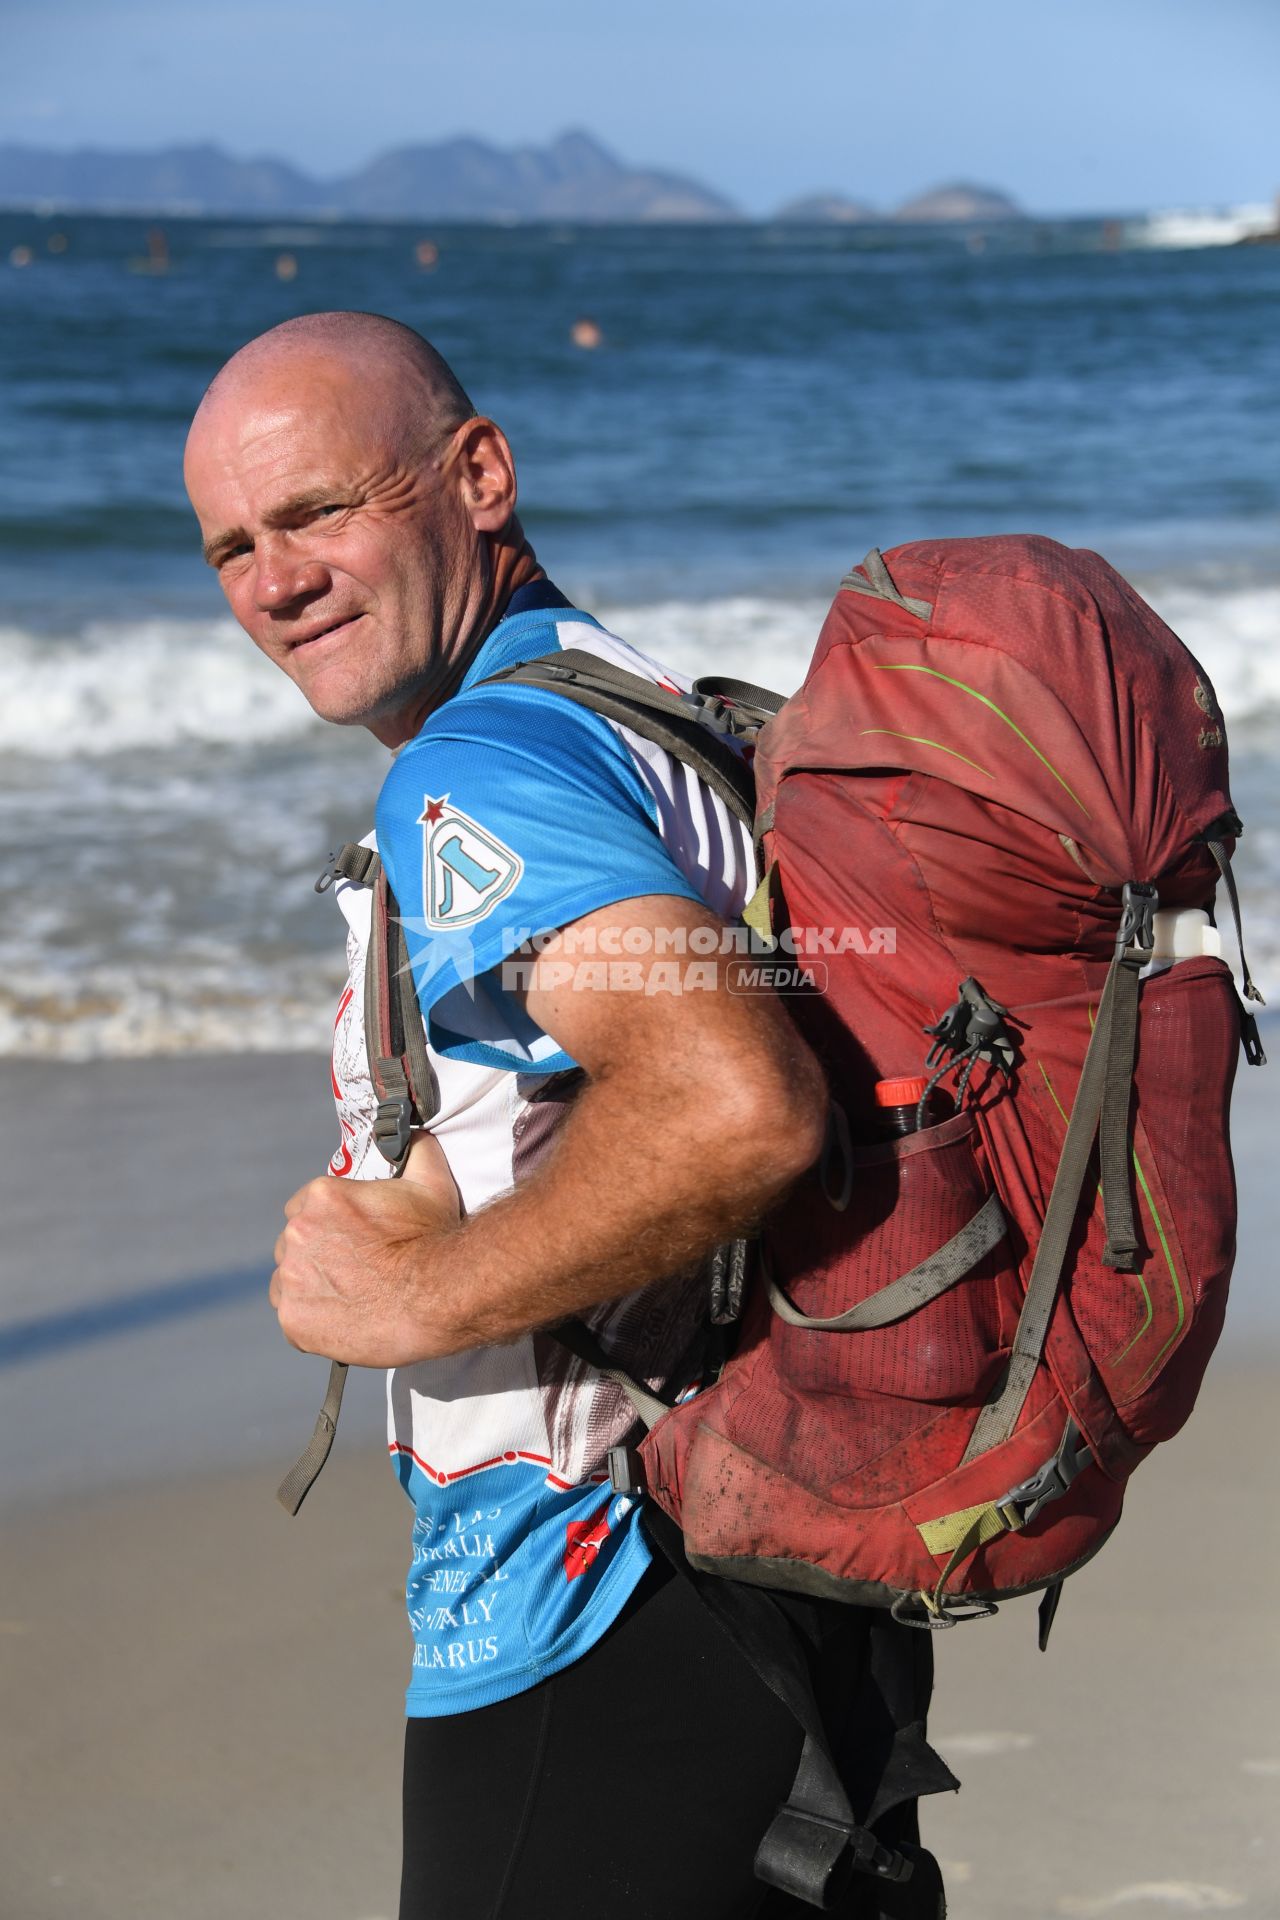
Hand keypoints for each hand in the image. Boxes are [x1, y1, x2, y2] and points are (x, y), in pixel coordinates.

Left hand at [270, 1134, 460, 1365]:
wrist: (439, 1297)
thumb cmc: (435, 1239)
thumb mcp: (430, 1183)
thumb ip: (416, 1151)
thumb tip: (415, 1134)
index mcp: (321, 1197)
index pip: (304, 1207)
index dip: (328, 1224)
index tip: (350, 1239)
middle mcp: (297, 1234)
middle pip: (294, 1244)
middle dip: (318, 1255)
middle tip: (355, 1270)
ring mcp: (291, 1278)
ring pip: (289, 1281)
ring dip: (311, 1287)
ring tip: (349, 1298)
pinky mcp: (293, 1319)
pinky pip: (292, 1319)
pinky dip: (311, 1322)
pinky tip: (342, 1320)